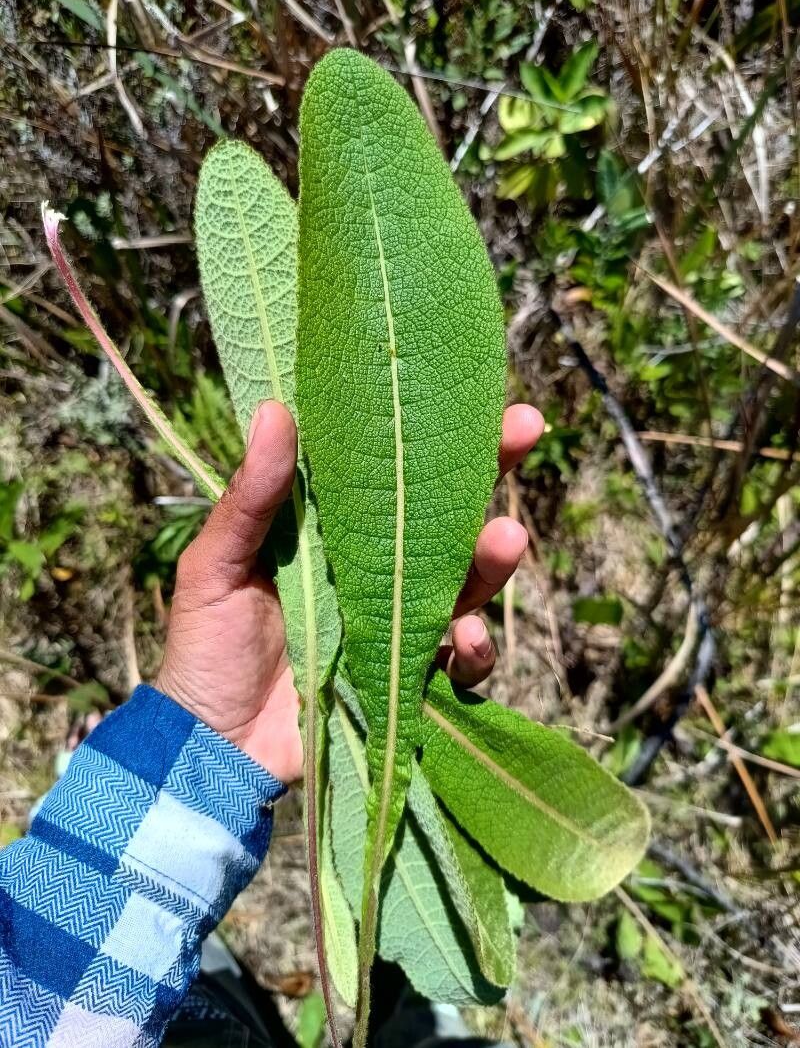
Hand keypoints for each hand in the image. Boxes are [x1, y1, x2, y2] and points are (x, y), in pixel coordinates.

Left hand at [157, 400, 543, 783]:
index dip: (434, 435)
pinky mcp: (408, 677)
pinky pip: (460, 661)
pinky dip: (474, 651)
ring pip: (464, 582)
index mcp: (332, 533)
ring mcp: (396, 623)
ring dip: (491, 560)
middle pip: (443, 517)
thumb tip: (275, 410)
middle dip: (490, 471)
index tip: (474, 393)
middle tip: (524, 430)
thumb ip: (249, 500)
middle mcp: (374, 570)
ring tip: (506, 541)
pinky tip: (465, 641)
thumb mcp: (214, 567)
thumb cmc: (205, 648)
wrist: (211, 749)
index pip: (391, 474)